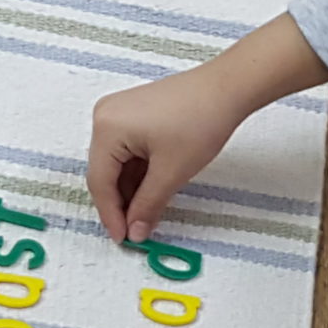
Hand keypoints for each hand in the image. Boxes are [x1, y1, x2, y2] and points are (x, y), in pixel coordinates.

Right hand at [87, 14, 327, 241]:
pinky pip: (128, 150)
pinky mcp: (134, 113)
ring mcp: (119, 112)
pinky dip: (138, 172)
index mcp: (107, 127)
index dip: (111, 215)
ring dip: (131, 189)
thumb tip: (135, 231)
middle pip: (105, 172)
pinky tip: (151, 190)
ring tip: (146, 213)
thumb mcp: (172, 172)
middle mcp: (105, 116)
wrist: (227, 88)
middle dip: (121, 203)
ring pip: (117, 163)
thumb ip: (148, 205)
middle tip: (135, 230)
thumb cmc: (201, 120)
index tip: (123, 238)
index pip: (99, 182)